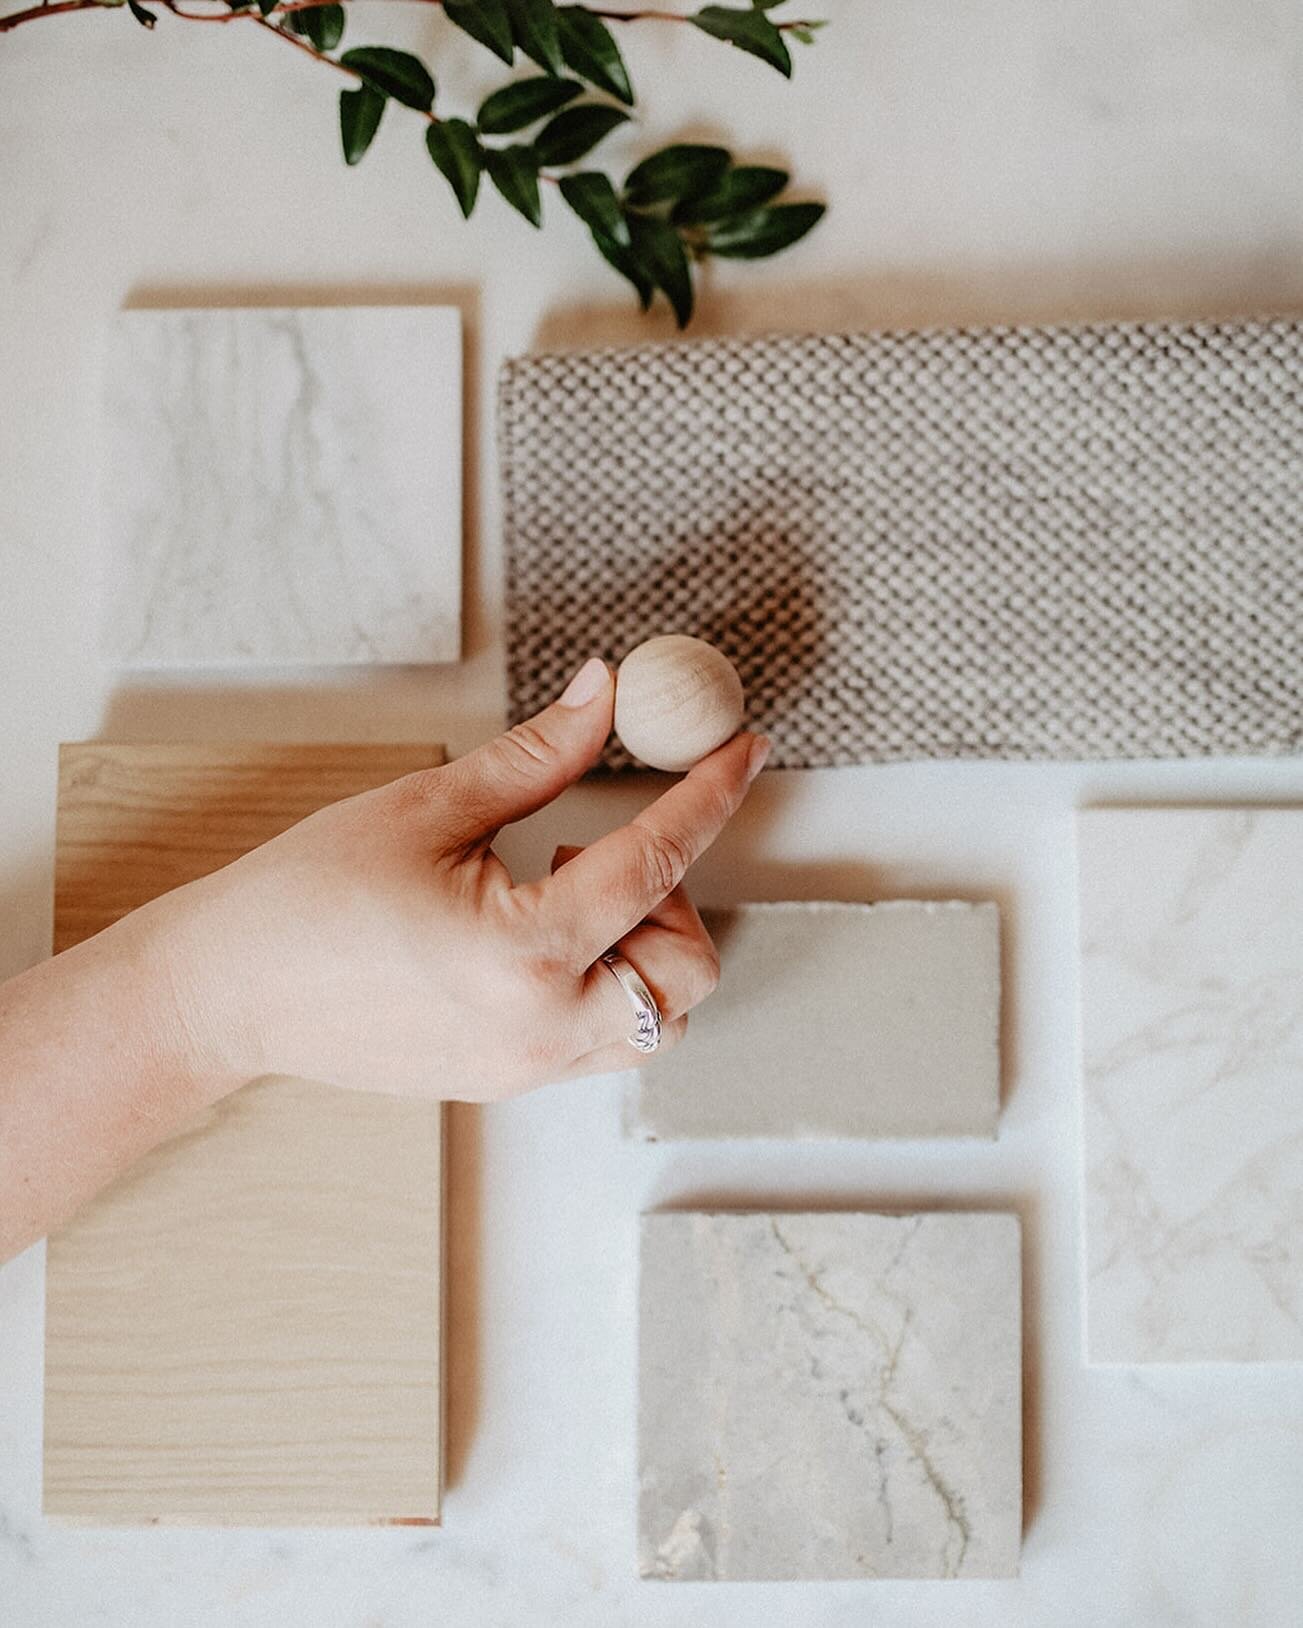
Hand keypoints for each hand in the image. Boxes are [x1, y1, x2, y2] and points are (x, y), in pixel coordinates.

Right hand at [166, 658, 767, 1099]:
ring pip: (657, 1020)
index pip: (657, 862)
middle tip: (597, 848)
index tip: (742, 749)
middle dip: (675, 897)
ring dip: (645, 949)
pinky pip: (602, 1040)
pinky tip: (541, 935)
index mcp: (522, 951)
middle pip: (686, 969)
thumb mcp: (428, 808)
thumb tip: (605, 692)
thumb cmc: (308, 896)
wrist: (228, 993)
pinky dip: (607, 983)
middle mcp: (539, 1026)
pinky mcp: (507, 1080)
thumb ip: (538, 755)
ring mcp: (526, 1066)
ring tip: (563, 895)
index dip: (711, 795)